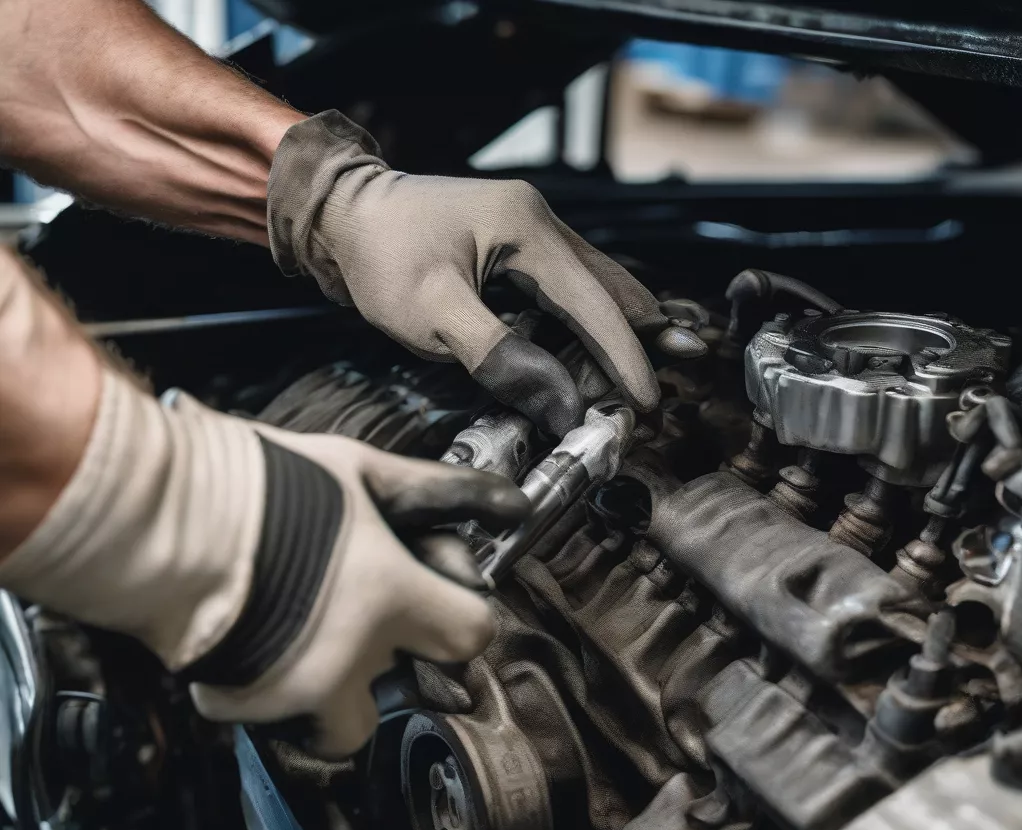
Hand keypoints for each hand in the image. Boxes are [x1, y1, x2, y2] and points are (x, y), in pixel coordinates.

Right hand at [0, 370, 528, 755]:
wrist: (157, 515)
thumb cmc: (268, 482)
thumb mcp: (362, 470)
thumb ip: (442, 494)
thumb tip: (515, 507)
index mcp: (390, 597)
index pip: (472, 637)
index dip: (466, 621)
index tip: (446, 608)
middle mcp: (352, 659)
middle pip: (418, 695)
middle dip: (407, 668)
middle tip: (373, 629)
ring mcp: (296, 693)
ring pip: (349, 726)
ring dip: (343, 696)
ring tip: (312, 644)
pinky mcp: (243, 710)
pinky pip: (284, 723)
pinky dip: (282, 698)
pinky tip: (264, 651)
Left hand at [268, 111, 677, 437]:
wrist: (341, 214)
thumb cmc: (380, 259)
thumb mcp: (432, 315)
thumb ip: (500, 357)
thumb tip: (564, 406)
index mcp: (528, 230)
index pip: (594, 307)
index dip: (625, 361)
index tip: (647, 407)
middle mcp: (542, 223)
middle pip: (612, 292)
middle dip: (643, 344)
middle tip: (665, 393)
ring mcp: (533, 230)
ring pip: (596, 290)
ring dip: (619, 336)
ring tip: (641, 380)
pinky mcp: (518, 246)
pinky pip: (570, 289)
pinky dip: (589, 325)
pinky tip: (597, 354)